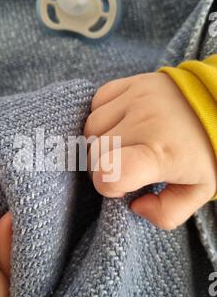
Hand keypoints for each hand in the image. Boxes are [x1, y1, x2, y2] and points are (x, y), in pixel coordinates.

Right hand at [84, 73, 216, 229]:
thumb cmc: (207, 151)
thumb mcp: (198, 191)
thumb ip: (167, 213)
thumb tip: (136, 206)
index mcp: (161, 153)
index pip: (109, 172)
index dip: (106, 187)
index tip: (121, 188)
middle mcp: (144, 121)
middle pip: (95, 154)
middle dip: (101, 170)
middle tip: (122, 171)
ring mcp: (135, 98)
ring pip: (91, 129)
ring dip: (98, 144)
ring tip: (121, 147)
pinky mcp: (131, 83)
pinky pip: (97, 103)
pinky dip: (101, 119)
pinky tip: (119, 126)